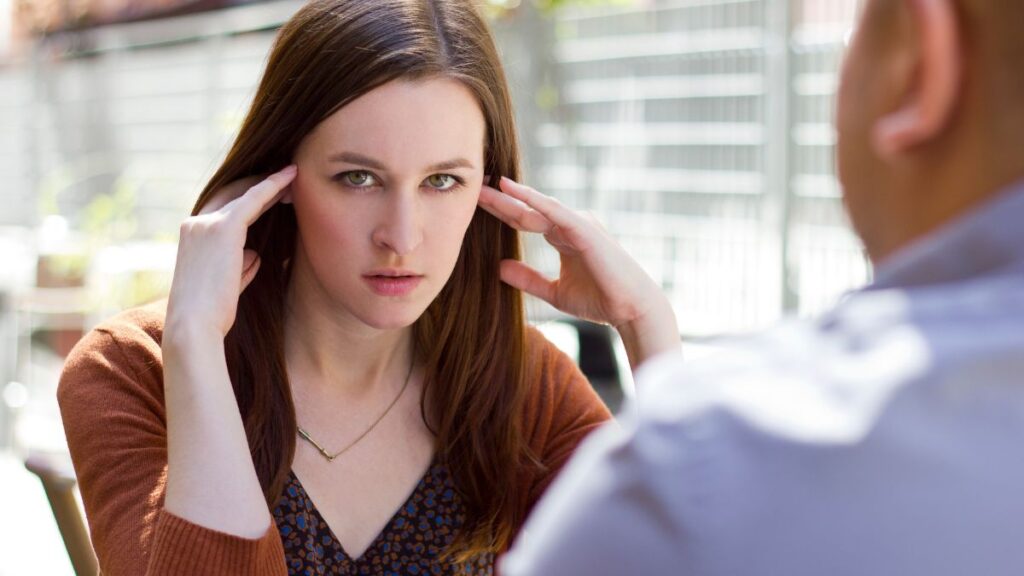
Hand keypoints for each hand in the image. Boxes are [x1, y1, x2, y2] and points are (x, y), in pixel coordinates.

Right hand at [166, 165, 296, 338]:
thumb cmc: (211, 315)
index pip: (222, 208)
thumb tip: (255, 254)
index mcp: (193, 236)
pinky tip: (290, 176)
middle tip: (286, 179)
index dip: (247, 199)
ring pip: (245, 193)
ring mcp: (207, 223)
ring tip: (294, 177)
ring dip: (271, 184)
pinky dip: (273, 185)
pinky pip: (254, 198)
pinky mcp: (224, 227)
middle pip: (232, 194)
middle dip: (259, 184)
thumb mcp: (227, 285)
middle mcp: (196, 223)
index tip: (270, 195)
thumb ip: (240, 266)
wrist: (194, 326)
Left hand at [479, 177, 679, 366]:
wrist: (630, 310)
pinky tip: (515, 191)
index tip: (476, 202)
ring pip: (538, 207)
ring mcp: (578, 224)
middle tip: (473, 185)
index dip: (501, 210)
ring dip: (512, 197)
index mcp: (562, 236)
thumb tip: (499, 268)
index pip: (525, 219)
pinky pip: (556, 212)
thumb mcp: (554, 292)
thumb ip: (528, 280)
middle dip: (500, 199)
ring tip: (487, 186)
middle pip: (527, 209)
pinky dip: (536, 200)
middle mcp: (569, 225)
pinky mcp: (586, 230)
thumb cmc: (599, 300)